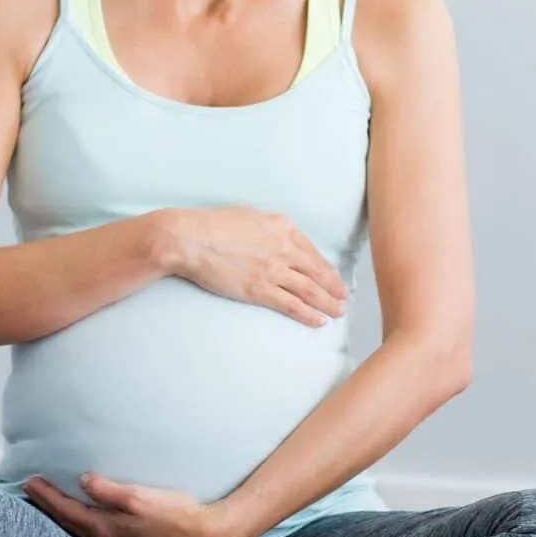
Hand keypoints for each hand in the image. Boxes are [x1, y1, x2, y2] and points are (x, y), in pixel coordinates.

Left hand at [21, 471, 244, 536]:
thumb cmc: (177, 513)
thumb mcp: (141, 497)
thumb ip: (110, 490)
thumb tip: (83, 480)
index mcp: (106, 529)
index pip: (67, 511)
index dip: (47, 496)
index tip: (30, 482)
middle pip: (69, 525)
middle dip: (49, 508)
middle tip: (31, 491)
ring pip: (81, 535)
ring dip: (64, 519)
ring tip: (52, 506)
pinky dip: (82, 527)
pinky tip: (84, 522)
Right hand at [157, 205, 348, 326]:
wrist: (191, 238)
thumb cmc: (212, 224)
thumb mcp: (249, 215)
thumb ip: (269, 227)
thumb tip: (277, 236)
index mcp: (282, 227)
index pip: (312, 251)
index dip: (326, 268)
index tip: (333, 277)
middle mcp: (284, 248)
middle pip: (317, 272)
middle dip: (334, 287)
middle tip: (344, 297)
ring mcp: (273, 270)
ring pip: (310, 290)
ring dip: (327, 303)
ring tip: (337, 312)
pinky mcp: (260, 289)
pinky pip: (292, 305)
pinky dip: (308, 314)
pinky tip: (319, 321)